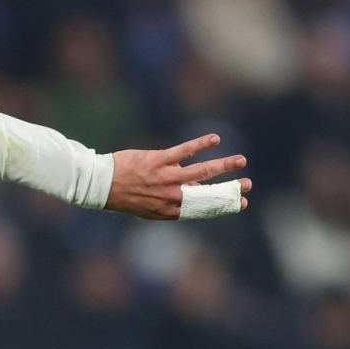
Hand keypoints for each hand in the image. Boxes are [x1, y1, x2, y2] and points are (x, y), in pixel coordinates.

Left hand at [105, 134, 251, 219]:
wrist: (101, 186)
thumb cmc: (124, 196)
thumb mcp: (148, 208)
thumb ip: (170, 202)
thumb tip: (191, 191)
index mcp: (170, 210)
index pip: (203, 208)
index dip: (224, 205)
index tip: (241, 203)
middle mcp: (172, 196)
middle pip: (208, 192)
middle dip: (230, 189)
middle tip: (248, 184)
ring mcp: (167, 178)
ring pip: (202, 171)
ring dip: (224, 165)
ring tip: (241, 161)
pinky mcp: (159, 161)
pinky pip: (184, 151)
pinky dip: (201, 144)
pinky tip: (215, 138)